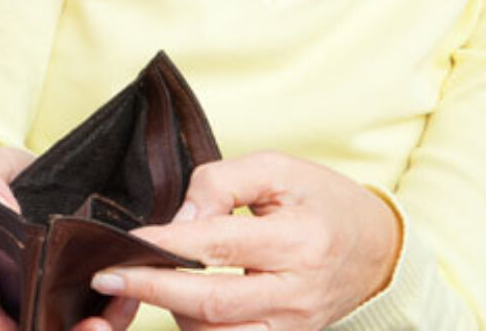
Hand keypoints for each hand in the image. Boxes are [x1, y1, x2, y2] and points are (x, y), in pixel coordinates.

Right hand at [0, 146, 137, 330]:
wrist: (39, 185)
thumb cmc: (2, 179)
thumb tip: (3, 209)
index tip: (12, 330)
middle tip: (80, 328)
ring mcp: (22, 311)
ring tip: (101, 325)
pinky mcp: (56, 311)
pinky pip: (72, 327)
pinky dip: (100, 323)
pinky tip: (119, 309)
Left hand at [90, 152, 401, 330]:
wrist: (377, 249)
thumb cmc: (322, 201)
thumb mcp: (277, 169)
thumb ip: (222, 183)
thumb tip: (178, 222)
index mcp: (299, 240)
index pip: (219, 245)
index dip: (167, 246)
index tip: (126, 241)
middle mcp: (297, 291)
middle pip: (213, 302)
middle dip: (153, 292)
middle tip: (107, 278)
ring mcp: (293, 325)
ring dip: (172, 313)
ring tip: (144, 284)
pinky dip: (198, 328)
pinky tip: (176, 305)